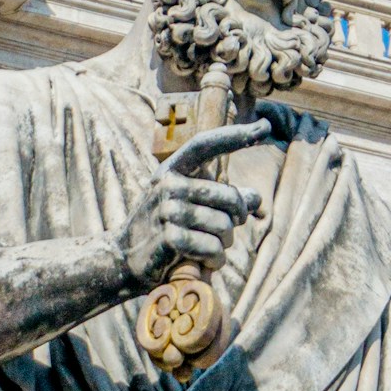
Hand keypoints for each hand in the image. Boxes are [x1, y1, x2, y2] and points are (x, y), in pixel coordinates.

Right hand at [119, 121, 269, 288]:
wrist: (124, 259)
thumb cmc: (164, 227)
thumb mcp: (188, 205)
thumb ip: (221, 198)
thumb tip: (255, 198)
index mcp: (172, 169)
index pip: (205, 145)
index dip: (235, 136)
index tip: (265, 127)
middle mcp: (168, 185)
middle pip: (229, 197)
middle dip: (237, 217)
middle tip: (230, 229)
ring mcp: (167, 211)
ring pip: (224, 226)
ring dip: (225, 243)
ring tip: (212, 248)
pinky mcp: (170, 238)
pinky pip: (213, 248)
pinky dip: (216, 260)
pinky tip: (207, 263)